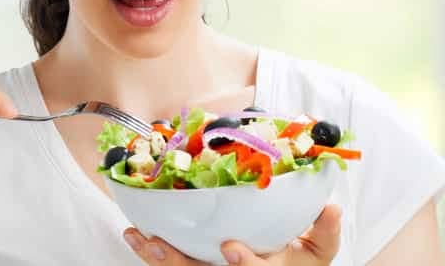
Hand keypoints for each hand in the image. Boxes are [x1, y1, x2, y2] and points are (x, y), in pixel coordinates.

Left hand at [123, 204, 340, 265]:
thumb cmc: (298, 261)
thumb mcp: (318, 252)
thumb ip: (325, 232)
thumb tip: (330, 206)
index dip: (245, 265)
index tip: (229, 248)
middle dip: (176, 262)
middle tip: (155, 244)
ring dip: (156, 255)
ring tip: (136, 236)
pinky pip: (172, 264)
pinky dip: (152, 251)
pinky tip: (136, 234)